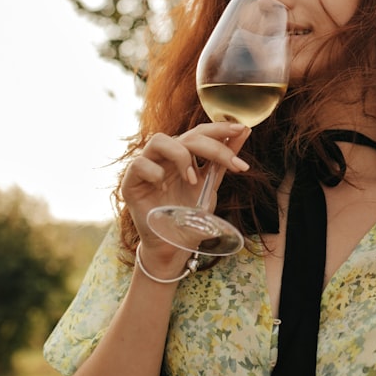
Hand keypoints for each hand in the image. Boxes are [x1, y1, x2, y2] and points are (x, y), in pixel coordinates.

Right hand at [122, 122, 250, 250]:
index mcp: (184, 155)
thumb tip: (244, 133)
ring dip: (181, 156)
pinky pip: (139, 164)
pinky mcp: (131, 183)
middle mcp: (165, 157)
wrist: (173, 247)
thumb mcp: (211, 186)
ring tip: (192, 179)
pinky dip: (154, 172)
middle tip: (232, 162)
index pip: (200, 132)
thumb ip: (223, 161)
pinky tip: (163, 188)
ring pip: (159, 140)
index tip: (242, 130)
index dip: (220, 128)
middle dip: (212, 145)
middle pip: (186, 135)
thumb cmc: (189, 217)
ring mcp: (147, 167)